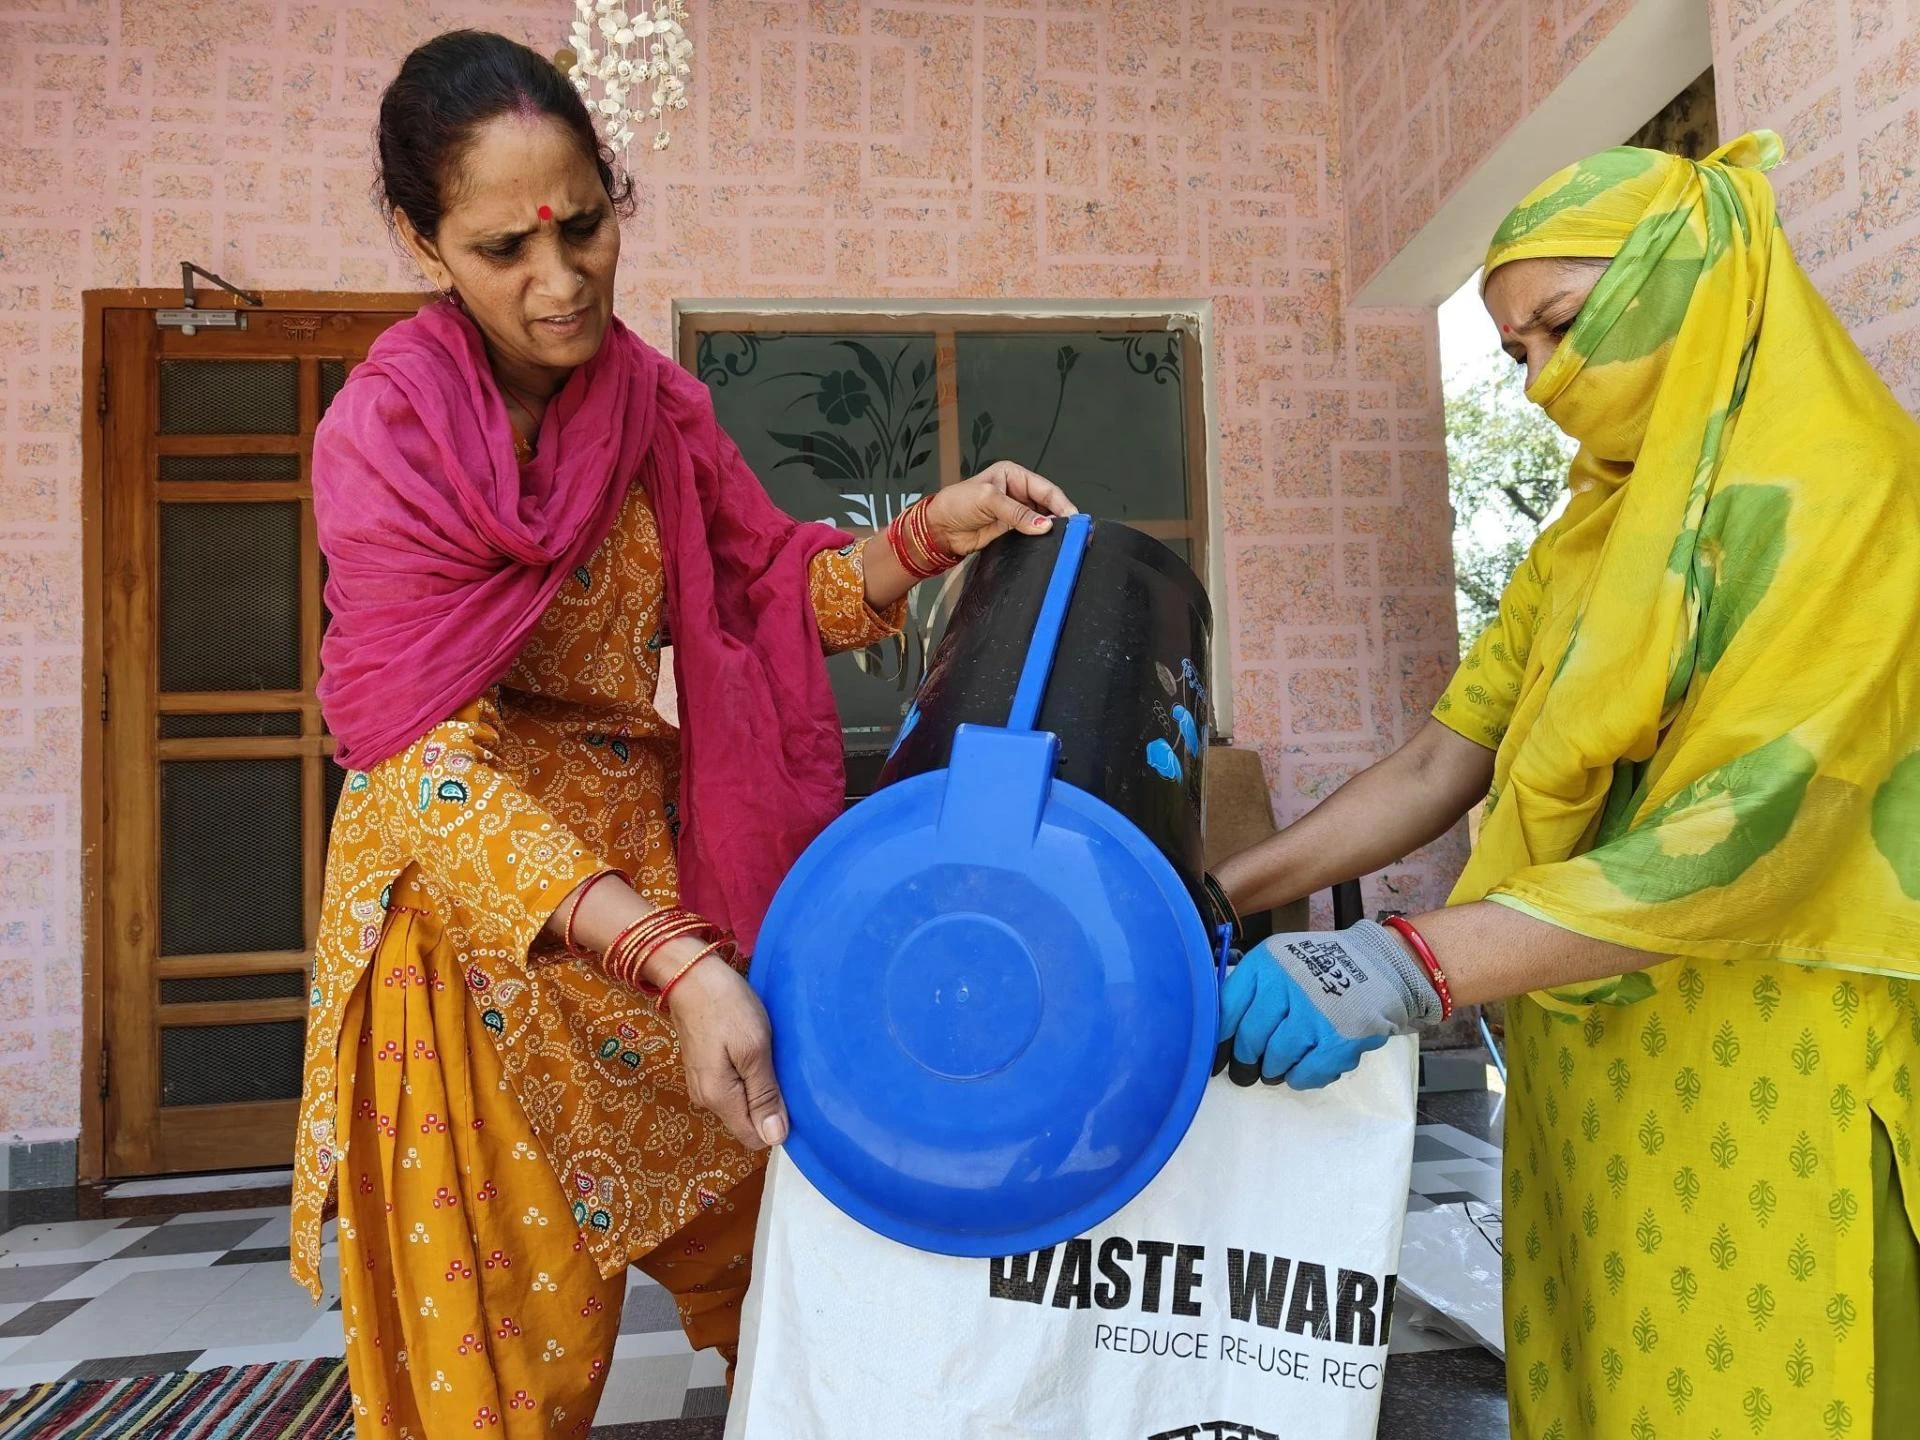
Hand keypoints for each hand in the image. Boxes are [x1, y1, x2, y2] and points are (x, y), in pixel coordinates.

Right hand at [661, 949, 788, 1150]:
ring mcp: (702, 1084)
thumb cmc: (726, 1007)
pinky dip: (747, 1074)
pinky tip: (755, 1050)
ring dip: (759, 1086)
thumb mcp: (754, 1049)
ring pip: (740, 1102)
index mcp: (719, 1099)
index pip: (754, 1138)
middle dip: (769, 1104)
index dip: (777, 1125)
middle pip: (747, 1121)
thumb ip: (764, 1094)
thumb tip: (775, 1139)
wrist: (690, 975)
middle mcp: (706, 1099)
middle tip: (783, 1068)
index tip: (792, 1096)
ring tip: (770, 1056)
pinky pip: (732, 1086)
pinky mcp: (702, 1068)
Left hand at [923, 461, 1077, 556]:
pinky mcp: (1011, 531)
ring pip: (1042, 522)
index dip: (1061, 504)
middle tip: (1073, 533)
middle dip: (1060, 518)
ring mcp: (1016, 513)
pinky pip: (1032, 536)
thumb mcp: (988, 500)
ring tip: (1064, 541)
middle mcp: (1018, 493)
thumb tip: (1043, 525)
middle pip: (1048, 506)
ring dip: (1051, 531)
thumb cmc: (957, 503)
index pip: (1046, 489)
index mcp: (1014, 476)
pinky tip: (1048, 547)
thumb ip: (1017, 512)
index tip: (1074, 518)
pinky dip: (1040, 541)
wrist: (939, 529)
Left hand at [1214, 921, 1439, 1088]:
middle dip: (1245, 1060)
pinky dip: (1300, 1078)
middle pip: (1250, 1038)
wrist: (1381, 965)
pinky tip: (1301, 1071)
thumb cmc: (1320, 967)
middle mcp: (1288, 985)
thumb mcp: (1279, 961)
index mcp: (1267, 963)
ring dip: (1272, 1070)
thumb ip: (1251, 990)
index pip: (1227, 1009)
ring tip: (1276, 1068)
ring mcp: (1315, 1014)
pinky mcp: (1341, 1039)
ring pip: (1276, 1060)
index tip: (1217, 1057)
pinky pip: (1307, 1074)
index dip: (1219, 1039)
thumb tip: (1220, 1033)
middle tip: (1246, 1069)